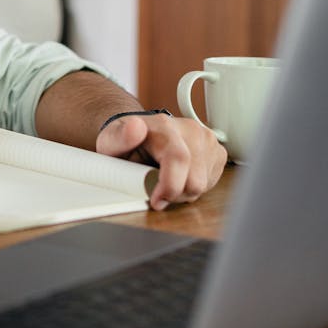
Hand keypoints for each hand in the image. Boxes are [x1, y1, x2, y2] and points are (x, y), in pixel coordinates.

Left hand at [96, 113, 226, 210]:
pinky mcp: (217, 151)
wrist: (138, 131)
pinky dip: (194, 185)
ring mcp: (207, 139)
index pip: (179, 159)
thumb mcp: (110, 141)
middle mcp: (190, 130)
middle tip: (156, 191)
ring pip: (204, 183)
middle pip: (195, 178)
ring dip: (184, 191)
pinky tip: (179, 175)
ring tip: (165, 178)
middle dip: (174, 194)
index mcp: (165, 126)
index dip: (170, 187)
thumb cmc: (124, 140)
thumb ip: (119, 138)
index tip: (156, 200)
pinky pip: (211, 181)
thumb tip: (135, 128)